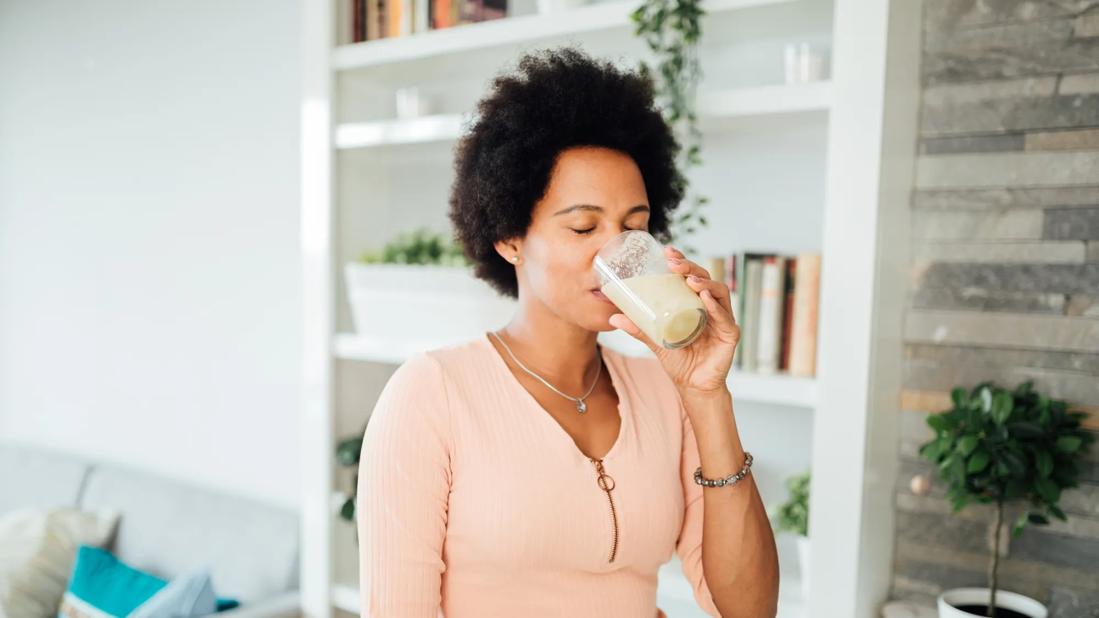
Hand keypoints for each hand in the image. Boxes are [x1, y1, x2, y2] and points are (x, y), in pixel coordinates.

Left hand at [607, 245, 739, 393]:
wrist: (692, 385)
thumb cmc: (678, 360)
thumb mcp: (655, 340)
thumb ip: (638, 327)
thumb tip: (612, 316)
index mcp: (694, 303)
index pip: (691, 275)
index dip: (682, 260)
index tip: (667, 251)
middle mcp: (711, 306)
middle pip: (705, 279)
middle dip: (690, 267)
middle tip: (674, 264)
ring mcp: (723, 319)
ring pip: (719, 292)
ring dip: (704, 283)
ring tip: (689, 280)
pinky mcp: (730, 334)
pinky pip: (725, 317)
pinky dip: (715, 306)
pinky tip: (704, 298)